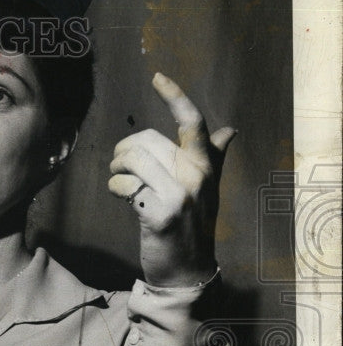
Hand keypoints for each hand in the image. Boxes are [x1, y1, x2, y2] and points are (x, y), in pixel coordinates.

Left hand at [108, 73, 235, 286]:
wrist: (187, 268)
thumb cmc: (191, 224)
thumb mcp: (207, 188)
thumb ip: (214, 157)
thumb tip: (228, 131)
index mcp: (206, 165)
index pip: (192, 122)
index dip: (174, 96)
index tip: (157, 77)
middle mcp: (196, 176)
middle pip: (145, 139)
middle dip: (124, 151)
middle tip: (121, 167)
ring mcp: (180, 194)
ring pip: (132, 159)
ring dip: (116, 169)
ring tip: (120, 181)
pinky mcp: (159, 213)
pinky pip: (124, 186)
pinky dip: (116, 189)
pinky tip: (124, 199)